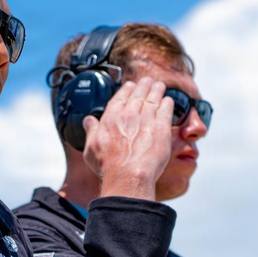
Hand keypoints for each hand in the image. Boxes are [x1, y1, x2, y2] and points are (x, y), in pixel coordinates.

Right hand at [82, 77, 174, 200]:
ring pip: (153, 98)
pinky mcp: (161, 128)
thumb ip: (91, 131)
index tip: (130, 86)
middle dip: (144, 85)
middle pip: (138, 94)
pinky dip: (167, 103)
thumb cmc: (109, 166)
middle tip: (148, 81)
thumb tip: (89, 121)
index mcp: (112, 117)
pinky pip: (166, 110)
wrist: (128, 175)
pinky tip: (168, 101)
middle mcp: (129, 114)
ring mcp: (147, 119)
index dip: (127, 89)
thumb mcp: (91, 148)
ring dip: (157, 90)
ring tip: (159, 86)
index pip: (120, 97)